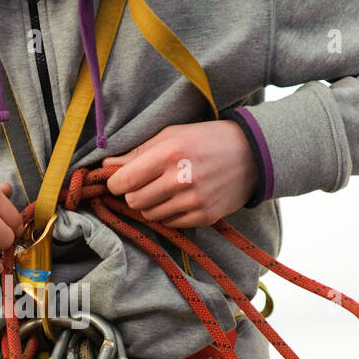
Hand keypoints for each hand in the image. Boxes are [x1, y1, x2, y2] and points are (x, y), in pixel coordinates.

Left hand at [104, 120, 256, 226]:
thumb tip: (106, 167)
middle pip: (134, 201)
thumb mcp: (172, 134)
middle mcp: (181, 179)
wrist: (252, 154)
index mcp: (170, 153)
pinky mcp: (204, 216)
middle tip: (143, 184)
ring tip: (163, 190)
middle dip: (132, 193)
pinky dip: (168, 214)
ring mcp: (194, 201)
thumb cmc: (206, 139)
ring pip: (150, 215)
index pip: (124, 180)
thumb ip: (138, 152)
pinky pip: (169, 223)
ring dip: (150, 204)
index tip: (117, 180)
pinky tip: (178, 199)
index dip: (115, 183)